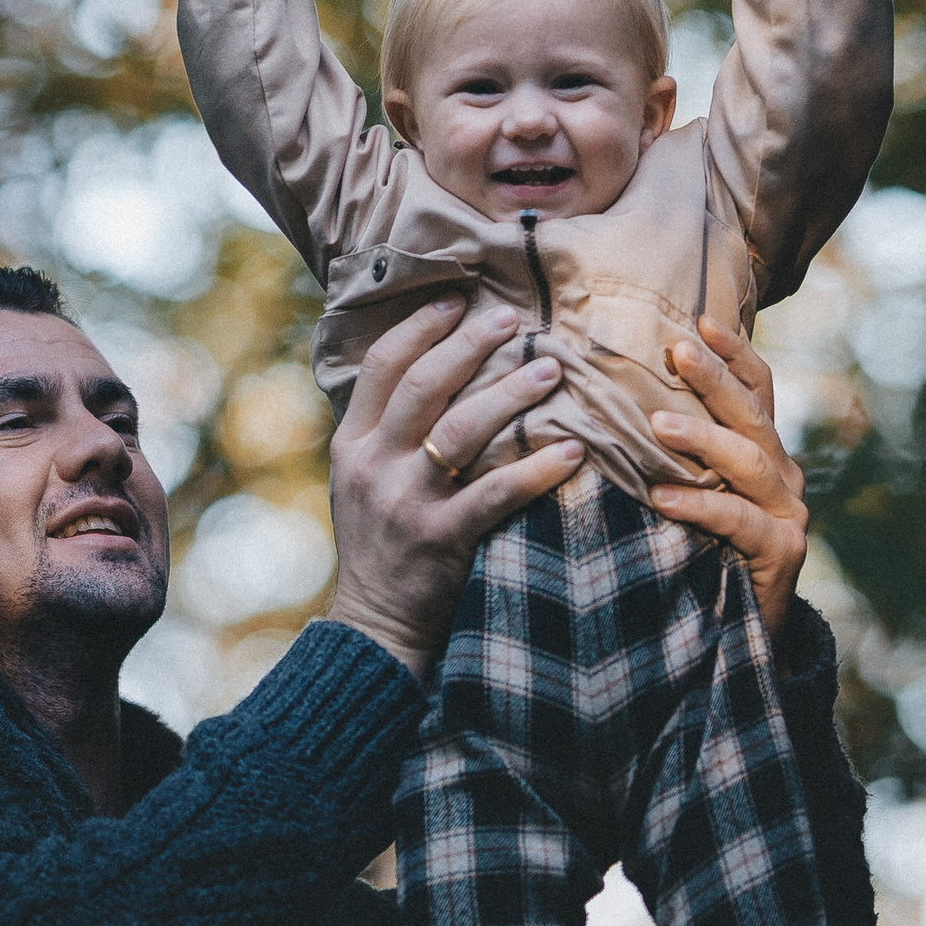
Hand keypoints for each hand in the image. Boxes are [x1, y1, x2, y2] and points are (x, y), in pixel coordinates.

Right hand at [326, 298, 575, 680]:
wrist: (375, 626)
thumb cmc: (380, 546)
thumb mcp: (361, 480)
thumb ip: (385, 431)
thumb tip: (430, 368)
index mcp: (352, 443)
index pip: (383, 366)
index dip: (421, 327)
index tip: (458, 299)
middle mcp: (372, 464)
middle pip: (423, 385)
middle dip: (471, 345)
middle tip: (515, 319)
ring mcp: (405, 501)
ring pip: (461, 430)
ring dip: (511, 393)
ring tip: (551, 369)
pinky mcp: (441, 538)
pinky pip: (497, 493)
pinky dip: (538, 469)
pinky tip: (573, 449)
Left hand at [650, 317, 810, 641]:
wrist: (735, 639)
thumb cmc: (699, 554)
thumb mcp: (687, 493)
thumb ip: (672, 454)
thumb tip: (615, 399)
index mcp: (762, 451)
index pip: (757, 388)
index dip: (733, 352)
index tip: (699, 318)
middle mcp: (783, 474)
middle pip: (752, 413)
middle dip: (714, 378)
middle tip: (675, 350)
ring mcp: (788, 512)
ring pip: (748, 460)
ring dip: (701, 439)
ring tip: (656, 426)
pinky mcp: (783, 552)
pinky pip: (738, 519)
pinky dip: (699, 505)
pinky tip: (661, 496)